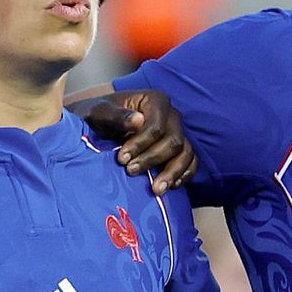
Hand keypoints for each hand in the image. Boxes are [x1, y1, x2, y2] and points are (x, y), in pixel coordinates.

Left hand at [76, 87, 194, 192]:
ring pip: (185, 153)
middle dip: (153, 159)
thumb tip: (137, 121)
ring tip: (156, 189)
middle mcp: (171, 115)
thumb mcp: (99, 113)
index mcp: (156, 101)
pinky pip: (191, 162)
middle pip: (173, 141)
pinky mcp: (179, 149)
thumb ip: (115, 115)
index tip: (121, 158)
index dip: (141, 144)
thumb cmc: (99, 117)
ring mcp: (178, 132)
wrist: (100, 125)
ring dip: (172, 173)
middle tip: (130, 171)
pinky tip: (171, 187)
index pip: (156, 126)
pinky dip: (185, 175)